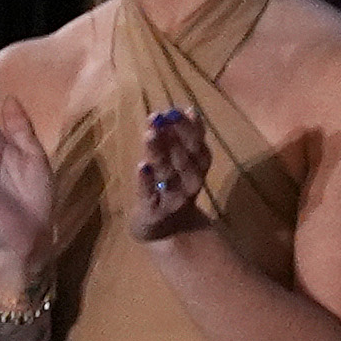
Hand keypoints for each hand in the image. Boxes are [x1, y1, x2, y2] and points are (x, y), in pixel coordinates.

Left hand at [128, 106, 215, 243]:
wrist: (163, 231)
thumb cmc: (170, 190)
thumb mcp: (179, 164)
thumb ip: (184, 139)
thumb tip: (189, 109)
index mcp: (198, 171)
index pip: (199, 148)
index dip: (192, 130)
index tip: (180, 110)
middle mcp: (189, 186)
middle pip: (185, 160)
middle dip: (174, 138)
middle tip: (159, 118)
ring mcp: (171, 200)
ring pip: (167, 175)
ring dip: (159, 154)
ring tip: (150, 135)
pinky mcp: (152, 212)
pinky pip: (149, 195)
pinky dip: (145, 182)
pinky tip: (141, 166)